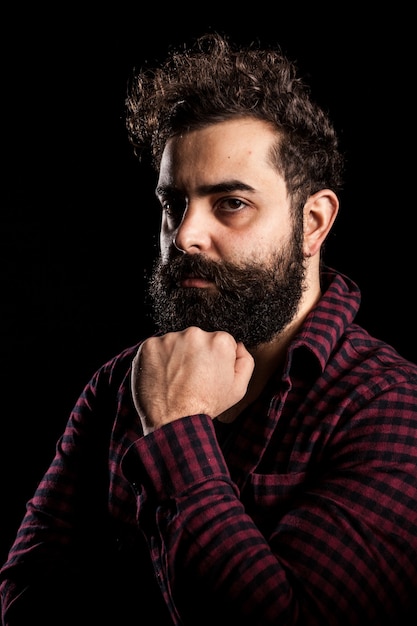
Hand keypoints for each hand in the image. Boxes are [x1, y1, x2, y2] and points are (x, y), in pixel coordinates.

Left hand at [131, 326, 253, 433]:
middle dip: (195, 354)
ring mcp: (169, 339)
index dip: (215, 358)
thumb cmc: (206, 405)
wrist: (174, 421)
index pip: (219, 340)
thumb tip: (238, 345)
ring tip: (176, 379)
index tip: (208, 372)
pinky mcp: (150, 346)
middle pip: (197, 339)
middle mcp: (194, 334)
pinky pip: (156, 348)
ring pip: (175, 342)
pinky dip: (158, 360)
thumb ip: (245, 361)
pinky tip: (162, 376)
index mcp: (219, 341)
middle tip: (191, 377)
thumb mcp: (238, 388)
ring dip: (175, 356)